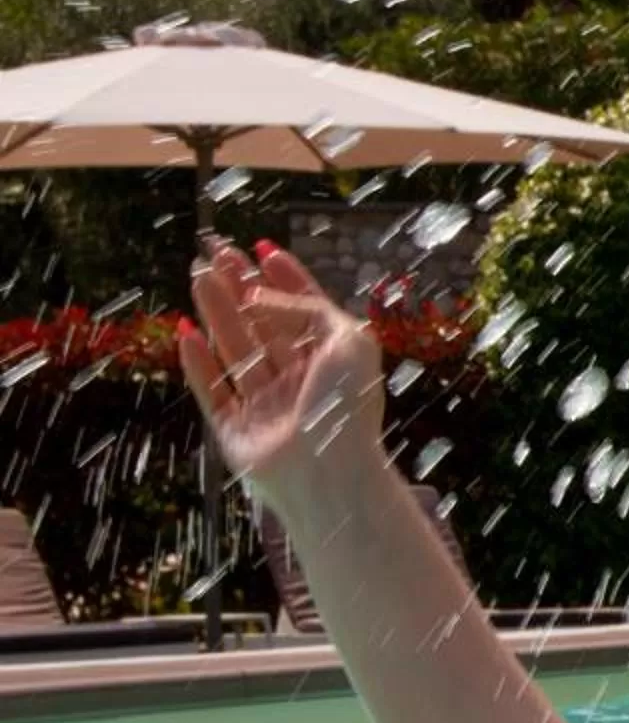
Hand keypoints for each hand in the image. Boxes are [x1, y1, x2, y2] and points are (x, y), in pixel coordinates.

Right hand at [178, 241, 385, 511]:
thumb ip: (309, 308)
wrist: (326, 473)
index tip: (263, 249)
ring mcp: (266, 406)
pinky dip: (197, 362)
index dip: (286, 280)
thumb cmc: (345, 405)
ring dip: (217, 312)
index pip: (307, 312)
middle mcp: (300, 382)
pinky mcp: (235, 431)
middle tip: (216, 252)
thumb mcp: (348, 340)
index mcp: (333, 363)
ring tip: (198, 274)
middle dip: (241, 288)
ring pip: (236, 350)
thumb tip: (262, 293)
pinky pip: (211, 391)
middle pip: (265, 326)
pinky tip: (185, 331)